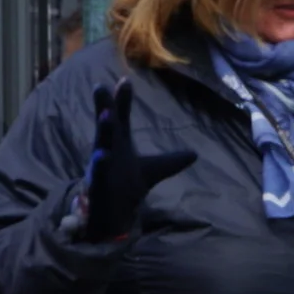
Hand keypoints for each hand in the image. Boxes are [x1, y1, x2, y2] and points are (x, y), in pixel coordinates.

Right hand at [79, 78, 195, 240]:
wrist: (112, 214)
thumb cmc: (127, 185)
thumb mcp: (152, 170)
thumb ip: (171, 161)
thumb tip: (194, 154)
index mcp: (120, 143)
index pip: (121, 118)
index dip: (122, 100)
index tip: (125, 80)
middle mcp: (108, 149)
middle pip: (107, 125)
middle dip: (104, 106)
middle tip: (99, 86)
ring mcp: (101, 166)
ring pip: (101, 145)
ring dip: (103, 130)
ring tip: (106, 115)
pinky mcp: (98, 183)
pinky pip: (98, 172)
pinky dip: (100, 164)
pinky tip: (103, 155)